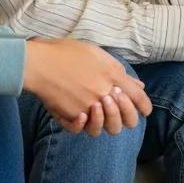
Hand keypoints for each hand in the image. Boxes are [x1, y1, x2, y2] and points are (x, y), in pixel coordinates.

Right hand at [23, 39, 150, 135]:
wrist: (38, 62)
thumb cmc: (65, 52)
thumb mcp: (97, 54)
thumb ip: (119, 71)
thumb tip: (138, 85)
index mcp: (113, 75)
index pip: (138, 97)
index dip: (144, 106)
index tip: (144, 111)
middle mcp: (103, 93)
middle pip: (126, 120)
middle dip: (127, 118)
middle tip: (119, 112)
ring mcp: (87, 106)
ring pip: (104, 129)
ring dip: (104, 122)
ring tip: (96, 109)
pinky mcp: (70, 115)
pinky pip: (80, 130)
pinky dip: (81, 126)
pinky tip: (79, 116)